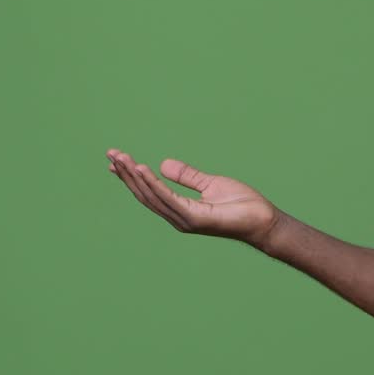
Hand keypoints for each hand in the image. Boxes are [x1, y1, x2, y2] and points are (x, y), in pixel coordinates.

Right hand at [107, 148, 280, 248]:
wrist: (263, 220)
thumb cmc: (242, 204)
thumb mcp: (211, 183)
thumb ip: (188, 176)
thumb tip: (163, 163)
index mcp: (179, 209)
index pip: (148, 192)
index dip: (130, 176)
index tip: (115, 160)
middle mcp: (177, 217)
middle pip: (144, 194)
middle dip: (126, 174)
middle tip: (111, 154)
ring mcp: (184, 219)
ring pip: (151, 196)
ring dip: (134, 176)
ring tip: (121, 158)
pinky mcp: (194, 219)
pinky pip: (169, 199)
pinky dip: (154, 184)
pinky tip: (142, 169)